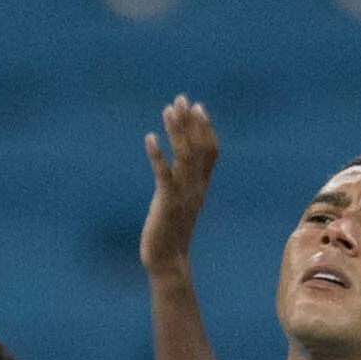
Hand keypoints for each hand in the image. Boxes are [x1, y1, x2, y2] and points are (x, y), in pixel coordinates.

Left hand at [141, 95, 219, 277]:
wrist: (169, 260)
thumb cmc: (172, 231)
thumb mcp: (181, 201)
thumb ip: (184, 182)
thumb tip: (179, 162)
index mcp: (201, 186)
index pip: (211, 151)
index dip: (205, 128)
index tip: (197, 107)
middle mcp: (196, 187)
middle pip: (199, 147)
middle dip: (190, 121)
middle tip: (181, 98)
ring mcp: (183, 195)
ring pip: (185, 156)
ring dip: (176, 131)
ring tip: (168, 109)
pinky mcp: (167, 203)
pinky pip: (164, 175)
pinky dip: (158, 156)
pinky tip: (149, 139)